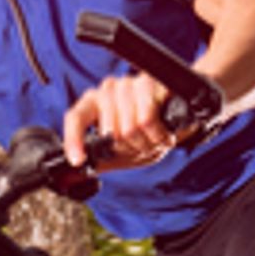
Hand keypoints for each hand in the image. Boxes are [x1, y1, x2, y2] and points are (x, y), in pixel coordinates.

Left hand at [63, 71, 186, 171]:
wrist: (180, 114)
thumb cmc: (147, 132)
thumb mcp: (123, 151)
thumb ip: (101, 160)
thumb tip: (81, 172)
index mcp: (94, 104)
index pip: (75, 118)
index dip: (74, 140)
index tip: (79, 161)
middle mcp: (107, 90)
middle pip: (111, 134)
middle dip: (130, 149)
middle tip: (142, 146)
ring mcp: (126, 85)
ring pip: (130, 129)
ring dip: (147, 144)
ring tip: (154, 139)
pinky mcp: (147, 83)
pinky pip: (147, 120)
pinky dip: (157, 136)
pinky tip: (163, 135)